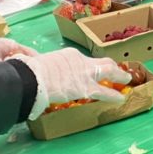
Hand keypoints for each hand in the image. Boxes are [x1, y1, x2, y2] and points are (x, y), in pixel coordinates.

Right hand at [15, 48, 131, 119]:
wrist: (34, 77)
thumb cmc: (32, 70)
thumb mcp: (39, 61)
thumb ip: (40, 63)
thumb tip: (26, 62)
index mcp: (69, 55)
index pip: (83, 60)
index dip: (89, 65)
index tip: (91, 69)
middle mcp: (81, 61)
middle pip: (101, 61)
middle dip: (111, 65)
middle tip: (117, 69)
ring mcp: (86, 73)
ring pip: (108, 71)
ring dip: (119, 75)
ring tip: (126, 79)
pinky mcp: (86, 88)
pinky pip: (104, 91)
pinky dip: (114, 95)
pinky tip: (120, 98)